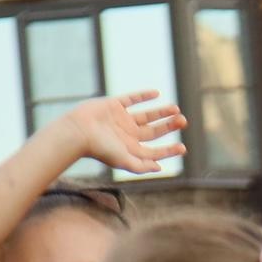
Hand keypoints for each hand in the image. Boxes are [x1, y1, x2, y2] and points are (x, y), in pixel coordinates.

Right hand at [58, 89, 185, 175]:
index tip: (183, 147)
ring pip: (146, 115)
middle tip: (184, 121)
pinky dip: (143, 96)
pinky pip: (131, 99)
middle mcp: (128, 134)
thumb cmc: (99, 148)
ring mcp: (121, 119)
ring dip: (161, 112)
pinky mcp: (113, 105)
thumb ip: (141, 166)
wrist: (78, 130)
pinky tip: (156, 93)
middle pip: (154, 131)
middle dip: (169, 126)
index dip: (169, 150)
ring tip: (176, 109)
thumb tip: (160, 167)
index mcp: (131, 149)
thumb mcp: (123, 160)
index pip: (154, 151)